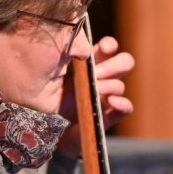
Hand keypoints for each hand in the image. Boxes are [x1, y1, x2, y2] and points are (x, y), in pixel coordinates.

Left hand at [57, 36, 134, 156]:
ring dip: (110, 85)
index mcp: (90, 63)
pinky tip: (112, 101)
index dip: (109, 46)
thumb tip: (80, 48)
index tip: (102, 48)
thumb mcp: (54, 69)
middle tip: (97, 73)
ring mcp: (106, 97)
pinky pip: (126, 108)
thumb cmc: (48, 93)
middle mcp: (102, 78)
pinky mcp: (108, 116)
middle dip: (115, 65)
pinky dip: (122, 104)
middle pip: (124, 63)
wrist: (46, 127)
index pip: (108, 48)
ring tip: (96, 90)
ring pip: (120, 86)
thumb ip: (67, 55)